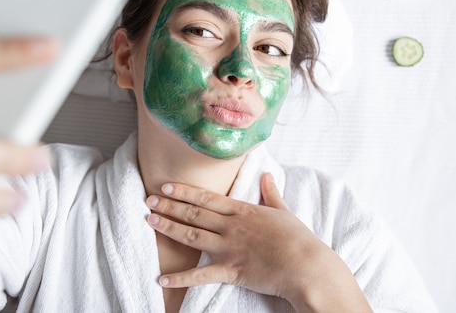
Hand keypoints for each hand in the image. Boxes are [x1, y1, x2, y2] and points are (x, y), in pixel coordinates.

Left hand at [146, 173, 371, 312]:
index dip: (184, 192)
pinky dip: (181, 278)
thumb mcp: (283, 211)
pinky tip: (162, 279)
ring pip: (192, 236)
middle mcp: (231, 226)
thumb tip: (267, 176)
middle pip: (194, 214)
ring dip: (169, 229)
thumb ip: (271, 193)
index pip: (207, 198)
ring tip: (150, 222)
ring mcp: (229, 248)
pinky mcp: (231, 271)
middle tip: (148, 200)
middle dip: (169, 206)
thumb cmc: (298, 239)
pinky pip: (201, 275)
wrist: (307, 266)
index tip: (166, 186)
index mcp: (242, 211)